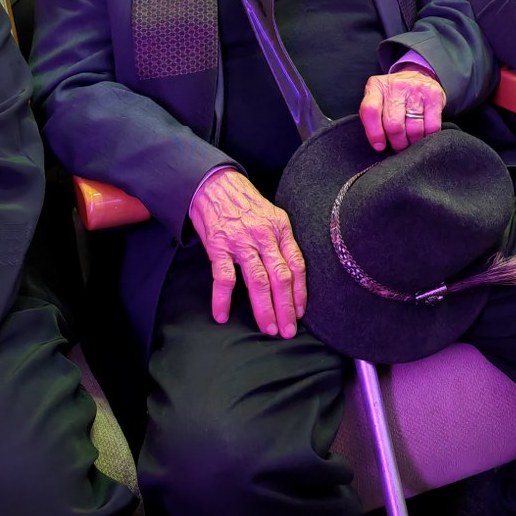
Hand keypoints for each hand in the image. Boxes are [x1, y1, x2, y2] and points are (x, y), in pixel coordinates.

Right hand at [189, 169, 306, 337]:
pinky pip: (223, 277)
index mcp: (280, 229)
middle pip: (280, 278)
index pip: (296, 265)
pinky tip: (222, 315)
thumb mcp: (272, 217)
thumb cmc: (245, 205)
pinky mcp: (219, 246)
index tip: (301, 313)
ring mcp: (241, 241)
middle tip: (287, 330)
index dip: (300, 292)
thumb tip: (292, 275)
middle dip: (286, 308)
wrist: (215, 185)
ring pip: (257, 281)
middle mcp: (263, 236)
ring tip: (268, 329)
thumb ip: (281, 243)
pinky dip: (222, 299)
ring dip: (264, 309)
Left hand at [359, 65, 445, 151]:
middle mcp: (396, 85)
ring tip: (411, 139)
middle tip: (399, 145)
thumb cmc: (394, 95)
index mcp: (376, 87)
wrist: (417, 75)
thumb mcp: (378, 100)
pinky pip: (431, 127)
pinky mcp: (434, 95)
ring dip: (413, 141)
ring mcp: (416, 89)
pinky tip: (424, 133)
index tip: (380, 146)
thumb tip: (379, 144)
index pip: (371, 110)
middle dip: (397, 142)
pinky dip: (427, 136)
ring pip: (414, 129)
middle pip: (394, 125)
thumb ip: (373, 118)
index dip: (374, 133)